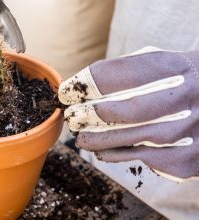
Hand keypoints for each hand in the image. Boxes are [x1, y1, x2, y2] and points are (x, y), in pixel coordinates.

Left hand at [58, 47, 198, 181]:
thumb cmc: (177, 81)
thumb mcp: (160, 64)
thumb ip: (126, 72)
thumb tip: (81, 89)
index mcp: (172, 67)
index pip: (116, 76)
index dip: (84, 86)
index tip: (66, 93)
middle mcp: (183, 96)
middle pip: (122, 110)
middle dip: (89, 116)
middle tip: (72, 119)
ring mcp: (187, 129)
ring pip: (130, 139)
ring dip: (97, 140)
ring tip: (81, 138)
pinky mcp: (187, 157)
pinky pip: (141, 158)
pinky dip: (116, 155)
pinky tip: (103, 151)